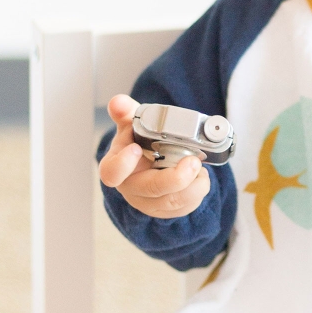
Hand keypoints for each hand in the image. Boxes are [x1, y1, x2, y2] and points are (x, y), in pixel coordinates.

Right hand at [98, 94, 210, 217]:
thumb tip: (118, 101)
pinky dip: (199, 189)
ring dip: (192, 183)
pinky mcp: (167, 211)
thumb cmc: (140, 145)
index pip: (111, 172)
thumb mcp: (132, 126)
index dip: (123, 164)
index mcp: (116, 167)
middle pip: (151, 189)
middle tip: (193, 161)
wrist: (154, 165)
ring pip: (172, 201)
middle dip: (175, 177)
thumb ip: (126, 113)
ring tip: (199, 165)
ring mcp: (149, 203)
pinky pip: (186, 206)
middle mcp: (131, 188)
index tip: (136, 148)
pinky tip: (199, 176)